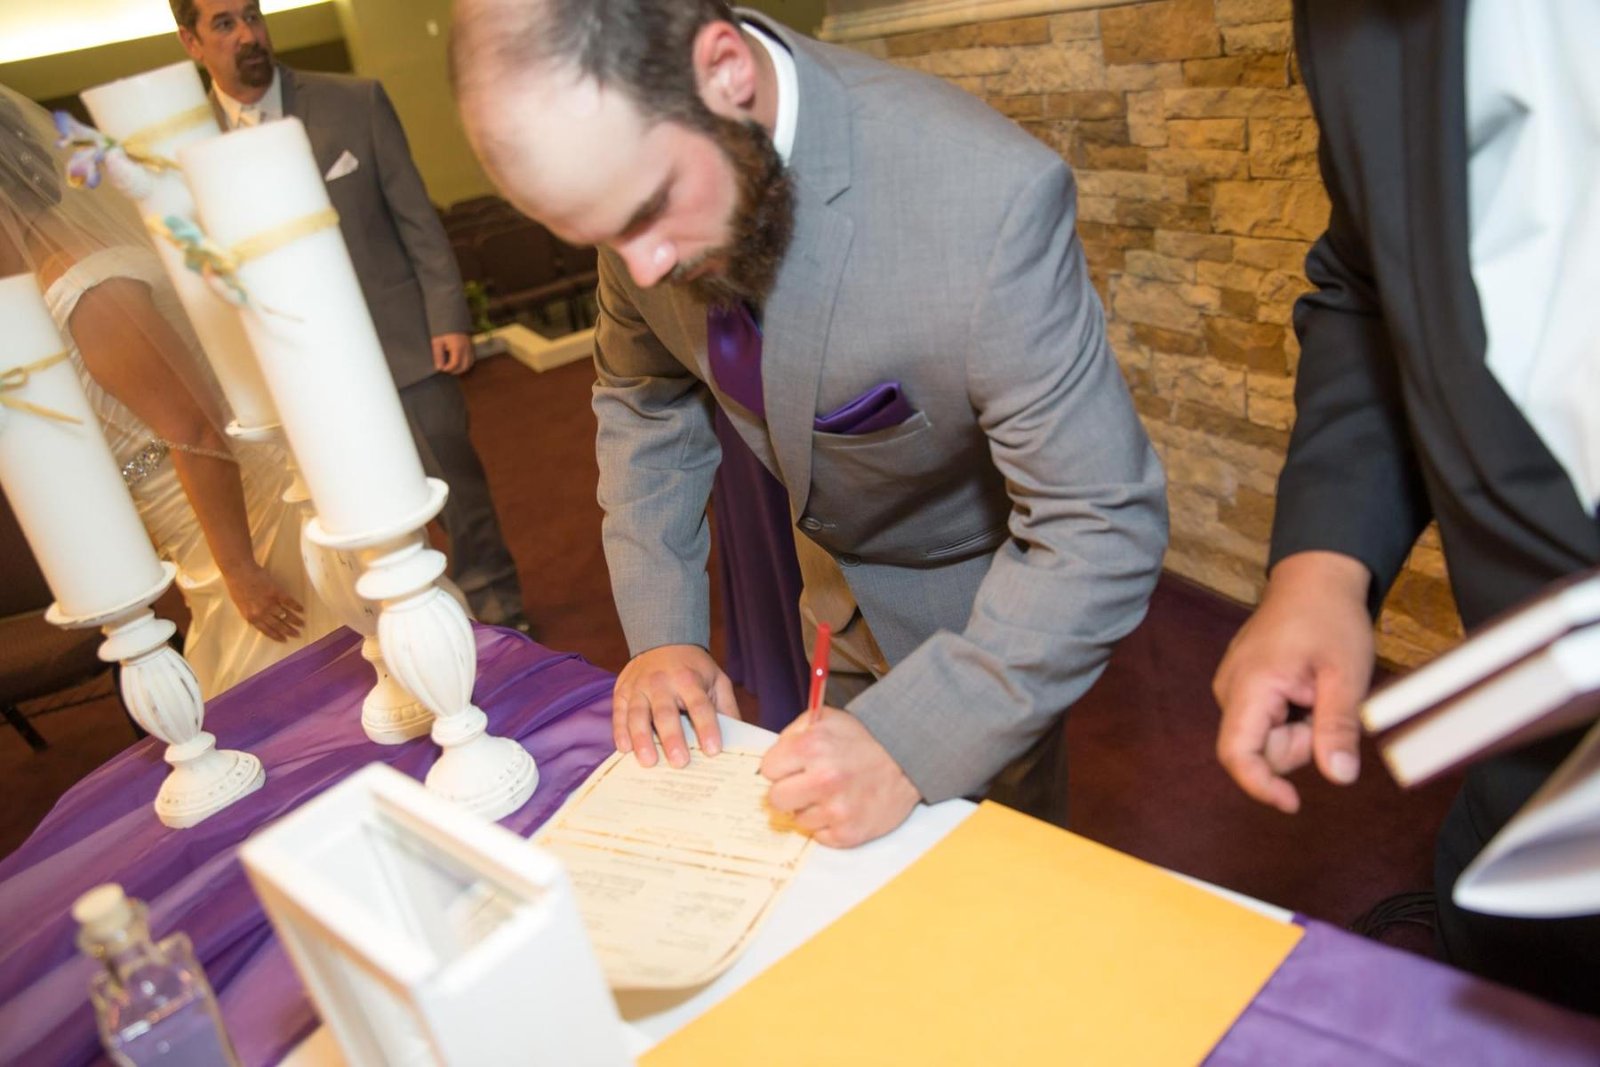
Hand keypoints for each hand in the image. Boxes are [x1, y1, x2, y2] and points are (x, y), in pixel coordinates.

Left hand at [224, 563, 304, 642]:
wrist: (238, 571)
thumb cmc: (236, 587)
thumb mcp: (241, 606)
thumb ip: (251, 614)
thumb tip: (261, 620)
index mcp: (251, 617)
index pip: (266, 630)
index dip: (276, 635)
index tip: (284, 639)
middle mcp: (261, 612)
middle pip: (278, 625)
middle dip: (288, 631)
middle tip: (297, 635)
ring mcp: (269, 602)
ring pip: (285, 615)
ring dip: (295, 620)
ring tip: (302, 624)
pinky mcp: (276, 592)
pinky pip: (288, 602)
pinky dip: (296, 606)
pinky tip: (301, 610)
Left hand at [431, 332, 475, 374]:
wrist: (451, 320)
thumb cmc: (443, 331)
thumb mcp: (437, 342)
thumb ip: (437, 355)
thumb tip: (439, 368)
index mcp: (457, 347)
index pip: (455, 364)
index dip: (448, 369)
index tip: (441, 369)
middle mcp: (466, 348)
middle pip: (464, 366)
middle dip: (455, 371)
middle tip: (446, 369)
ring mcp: (470, 348)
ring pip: (469, 364)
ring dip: (461, 368)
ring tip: (452, 368)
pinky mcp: (471, 346)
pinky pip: (471, 359)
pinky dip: (466, 364)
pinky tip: (458, 363)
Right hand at [613, 645, 736, 767]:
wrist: (662, 639)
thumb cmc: (693, 668)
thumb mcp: (716, 679)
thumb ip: (726, 708)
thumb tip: (738, 739)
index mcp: (689, 679)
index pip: (700, 706)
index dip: (707, 728)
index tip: (713, 750)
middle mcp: (662, 682)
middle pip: (666, 713)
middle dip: (672, 738)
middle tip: (679, 762)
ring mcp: (639, 686)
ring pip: (638, 714)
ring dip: (642, 738)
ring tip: (649, 761)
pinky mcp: (622, 691)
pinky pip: (619, 713)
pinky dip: (620, 731)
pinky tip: (625, 749)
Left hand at [761, 710, 920, 847]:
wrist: (908, 759)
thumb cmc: (864, 739)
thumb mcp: (825, 719)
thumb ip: (793, 734)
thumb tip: (772, 759)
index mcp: (811, 747)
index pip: (766, 770)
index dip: (780, 767)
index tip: (793, 767)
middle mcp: (823, 779)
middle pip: (775, 799)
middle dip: (788, 791)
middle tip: (806, 784)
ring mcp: (837, 810)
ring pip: (797, 820)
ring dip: (811, 809)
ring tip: (832, 794)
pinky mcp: (848, 833)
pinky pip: (819, 836)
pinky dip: (828, 825)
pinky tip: (843, 807)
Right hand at [1212, 551, 1374, 813]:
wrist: (1314, 579)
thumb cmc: (1331, 620)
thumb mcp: (1345, 674)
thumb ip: (1337, 727)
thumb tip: (1339, 778)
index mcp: (1249, 687)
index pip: (1236, 753)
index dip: (1260, 786)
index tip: (1293, 803)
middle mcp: (1229, 691)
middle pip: (1260, 749)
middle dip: (1301, 744)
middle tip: (1330, 707)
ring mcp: (1232, 687)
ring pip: (1266, 738)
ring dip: (1300, 730)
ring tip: (1320, 692)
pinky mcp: (1242, 686)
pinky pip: (1266, 722)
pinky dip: (1292, 717)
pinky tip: (1307, 690)